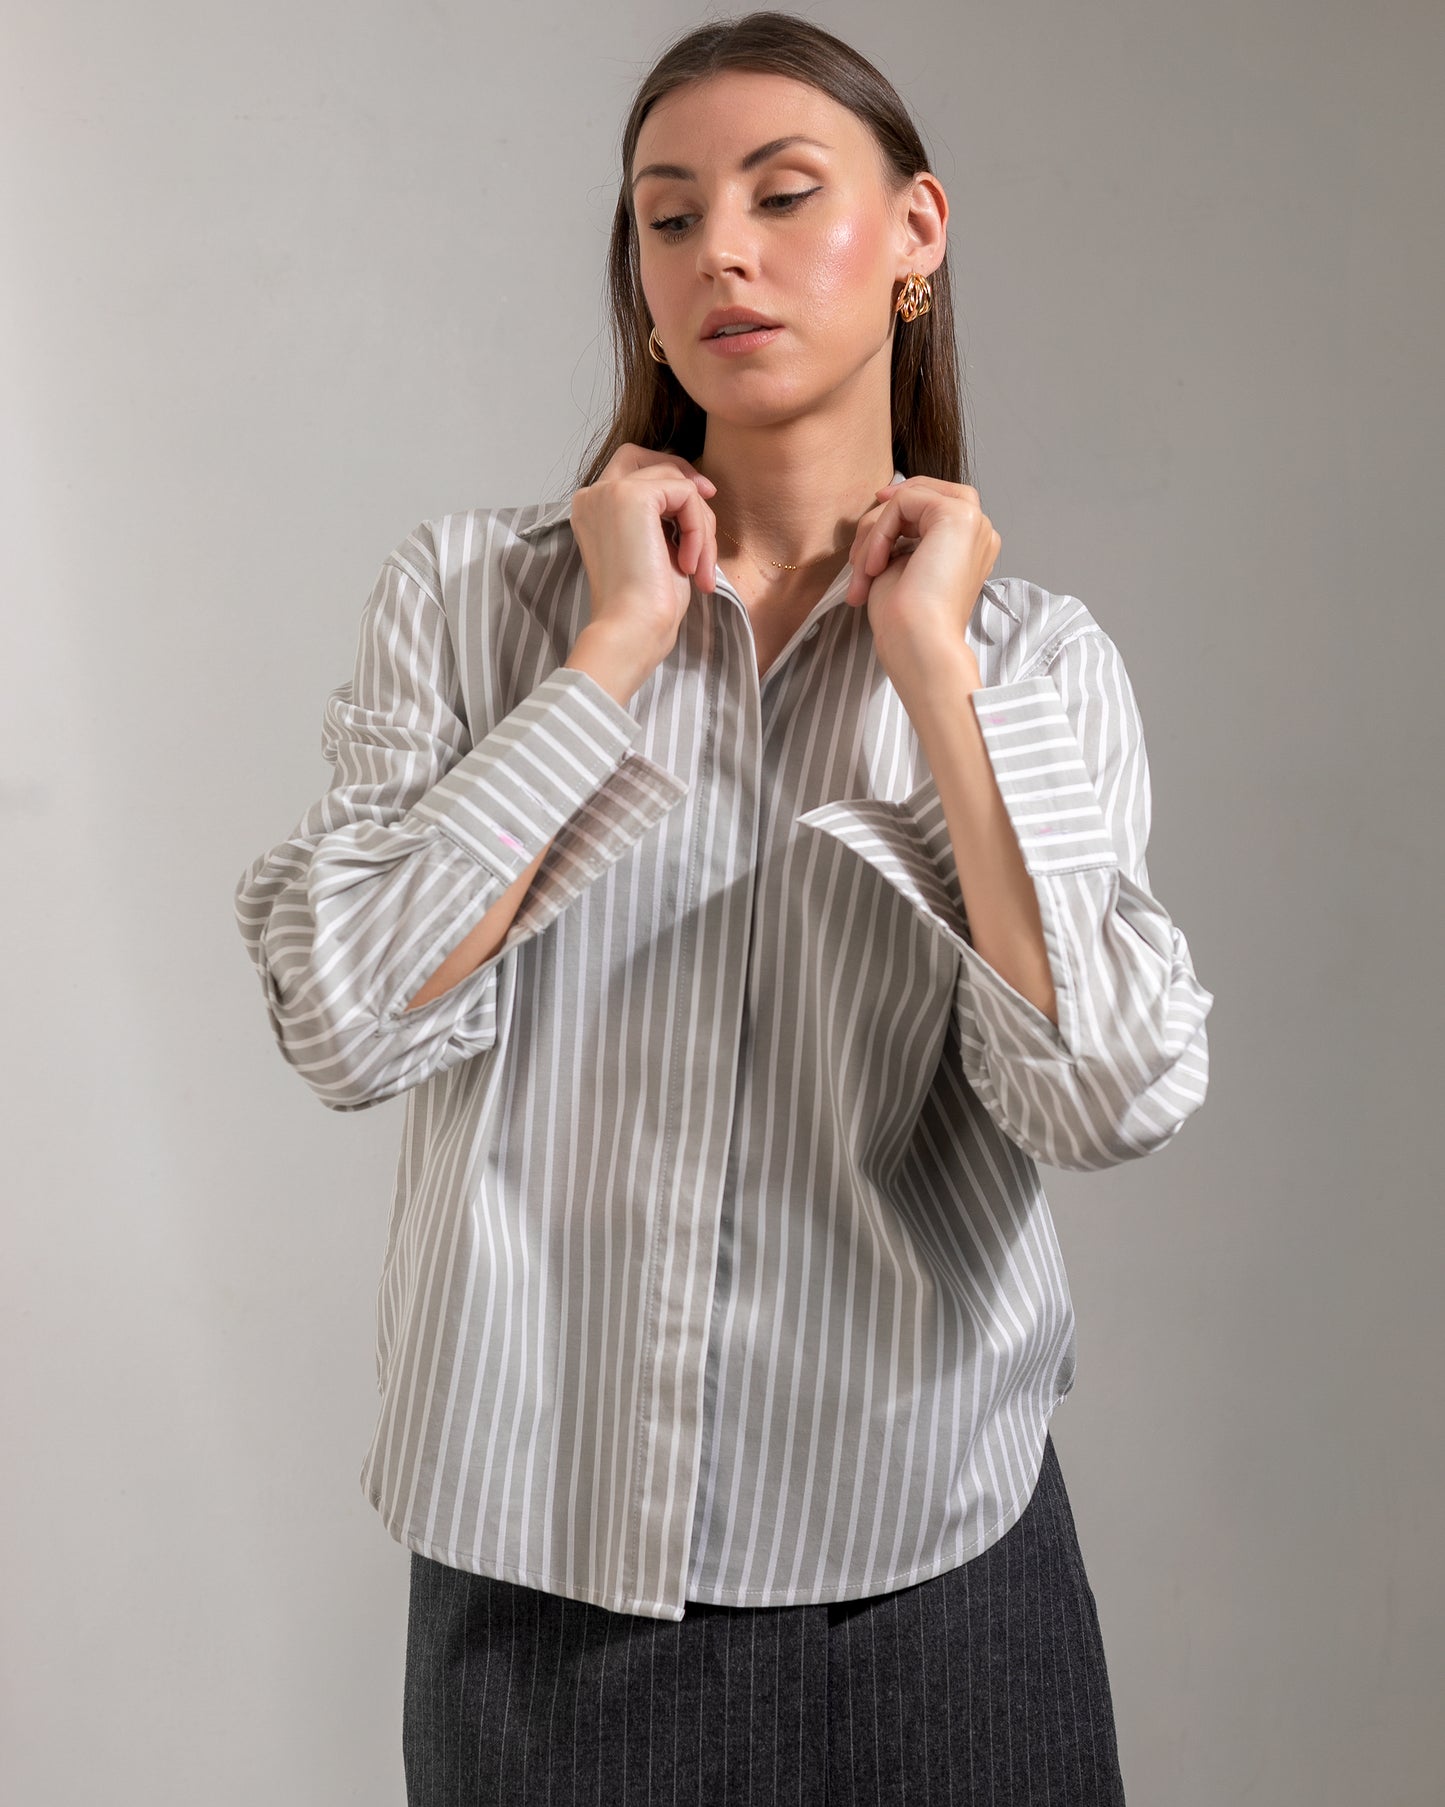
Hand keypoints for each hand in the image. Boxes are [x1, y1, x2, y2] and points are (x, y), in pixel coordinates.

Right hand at [568, 445, 720, 672]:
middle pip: (651, 461)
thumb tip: (698, 489)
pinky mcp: (631, 495)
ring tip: (699, 568)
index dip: (671, 475)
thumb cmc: (645, 606)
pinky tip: (690, 565)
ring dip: (701, 523)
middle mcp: (593, 495)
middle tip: (712, 499)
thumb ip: (664, 516)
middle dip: (687, 479)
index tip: (703, 497)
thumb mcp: (655, 549)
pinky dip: (699, 529)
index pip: (633, 467)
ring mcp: (609, 492)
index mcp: (593, 510)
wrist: (632, 630)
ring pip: (677, 481)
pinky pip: (686, 494)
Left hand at [842, 476, 1000, 684]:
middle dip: (879, 523)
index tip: (863, 548)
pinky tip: (874, 566)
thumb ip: (898, 534)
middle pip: (920, 495)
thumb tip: (880, 504)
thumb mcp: (899, 565)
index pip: (928, 508)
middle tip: (858, 564)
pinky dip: (879, 531)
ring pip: (909, 496)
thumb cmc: (906, 622)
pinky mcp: (959, 515)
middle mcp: (978, 530)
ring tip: (862, 572)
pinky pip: (905, 501)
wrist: (919, 644)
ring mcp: (973, 520)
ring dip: (874, 531)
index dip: (890, 518)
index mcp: (969, 546)